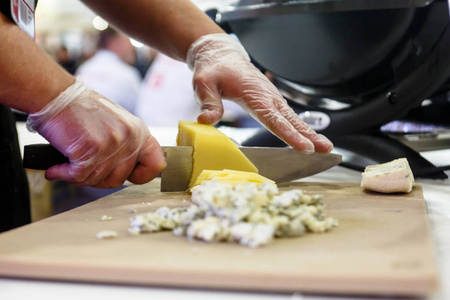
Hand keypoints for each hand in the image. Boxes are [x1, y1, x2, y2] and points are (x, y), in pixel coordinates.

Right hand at [27, 79, 165, 187]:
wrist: (55, 94)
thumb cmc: (80, 109)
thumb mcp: (116, 123)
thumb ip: (126, 146)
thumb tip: (127, 172)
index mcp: (140, 132)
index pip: (157, 165)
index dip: (141, 176)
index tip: (127, 176)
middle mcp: (130, 138)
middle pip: (120, 180)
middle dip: (99, 179)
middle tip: (83, 168)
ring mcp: (112, 145)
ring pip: (97, 180)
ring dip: (79, 176)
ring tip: (69, 163)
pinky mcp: (90, 150)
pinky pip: (78, 177)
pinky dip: (64, 175)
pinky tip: (56, 168)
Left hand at [187, 33, 332, 152]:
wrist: (222, 56)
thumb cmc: (213, 69)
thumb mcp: (204, 83)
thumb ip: (208, 102)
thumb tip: (206, 121)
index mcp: (254, 94)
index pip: (274, 118)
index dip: (289, 134)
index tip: (304, 147)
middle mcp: (268, 97)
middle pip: (291, 119)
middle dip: (309, 135)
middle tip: (326, 149)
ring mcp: (272, 98)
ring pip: (294, 118)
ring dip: (310, 133)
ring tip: (326, 148)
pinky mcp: (271, 101)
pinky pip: (288, 117)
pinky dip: (301, 128)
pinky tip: (310, 139)